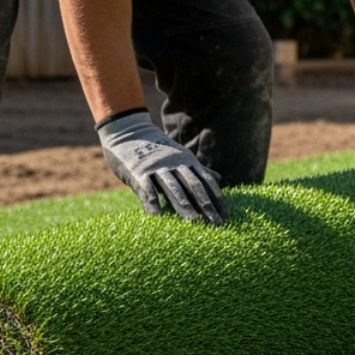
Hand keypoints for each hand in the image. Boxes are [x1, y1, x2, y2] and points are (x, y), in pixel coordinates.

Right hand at [97, 110, 229, 224]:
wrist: (127, 131)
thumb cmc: (156, 149)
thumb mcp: (180, 157)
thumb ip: (198, 170)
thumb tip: (220, 180)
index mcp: (187, 161)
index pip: (206, 181)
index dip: (217, 198)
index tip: (226, 215)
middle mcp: (175, 163)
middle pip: (193, 185)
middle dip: (206, 204)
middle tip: (217, 223)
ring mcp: (157, 167)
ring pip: (173, 187)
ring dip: (184, 204)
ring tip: (194, 221)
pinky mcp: (138, 171)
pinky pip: (147, 187)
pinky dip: (153, 200)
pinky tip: (158, 215)